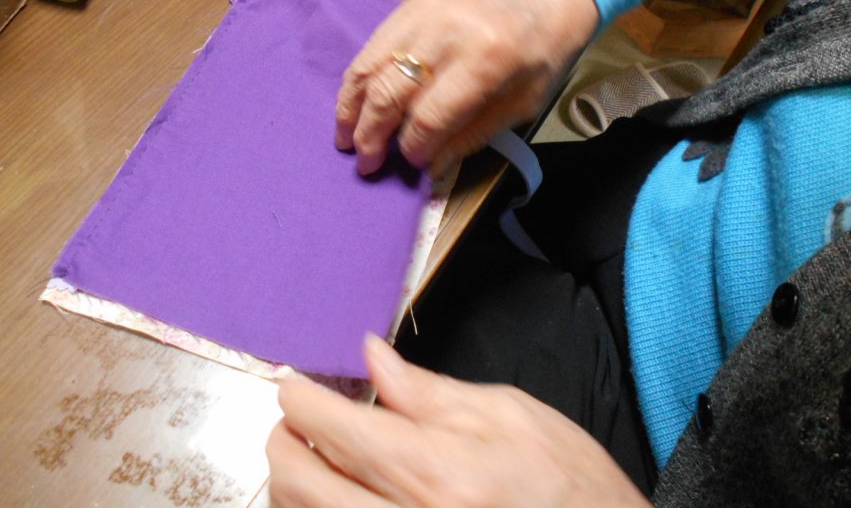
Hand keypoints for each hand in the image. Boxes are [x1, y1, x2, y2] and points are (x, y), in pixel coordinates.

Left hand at [266, 335, 650, 507]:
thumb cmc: (567, 483)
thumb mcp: (506, 414)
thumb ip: (427, 390)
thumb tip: (372, 356)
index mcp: (439, 473)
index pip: (337, 430)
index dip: (301, 398)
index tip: (293, 383)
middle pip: (301, 483)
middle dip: (283, 440)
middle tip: (296, 417)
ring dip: (292, 482)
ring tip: (313, 454)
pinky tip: (332, 495)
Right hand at [335, 0, 597, 174]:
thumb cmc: (543, 52)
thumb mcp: (523, 103)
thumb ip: (473, 134)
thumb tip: (430, 167)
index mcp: (486, 61)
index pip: (430, 116)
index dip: (413, 146)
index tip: (410, 163)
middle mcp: (449, 32)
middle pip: (391, 92)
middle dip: (372, 134)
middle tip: (365, 163)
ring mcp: (425, 10)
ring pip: (369, 65)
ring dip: (351, 108)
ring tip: (344, 138)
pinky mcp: (413, 1)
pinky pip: (373, 44)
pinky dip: (358, 78)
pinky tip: (354, 103)